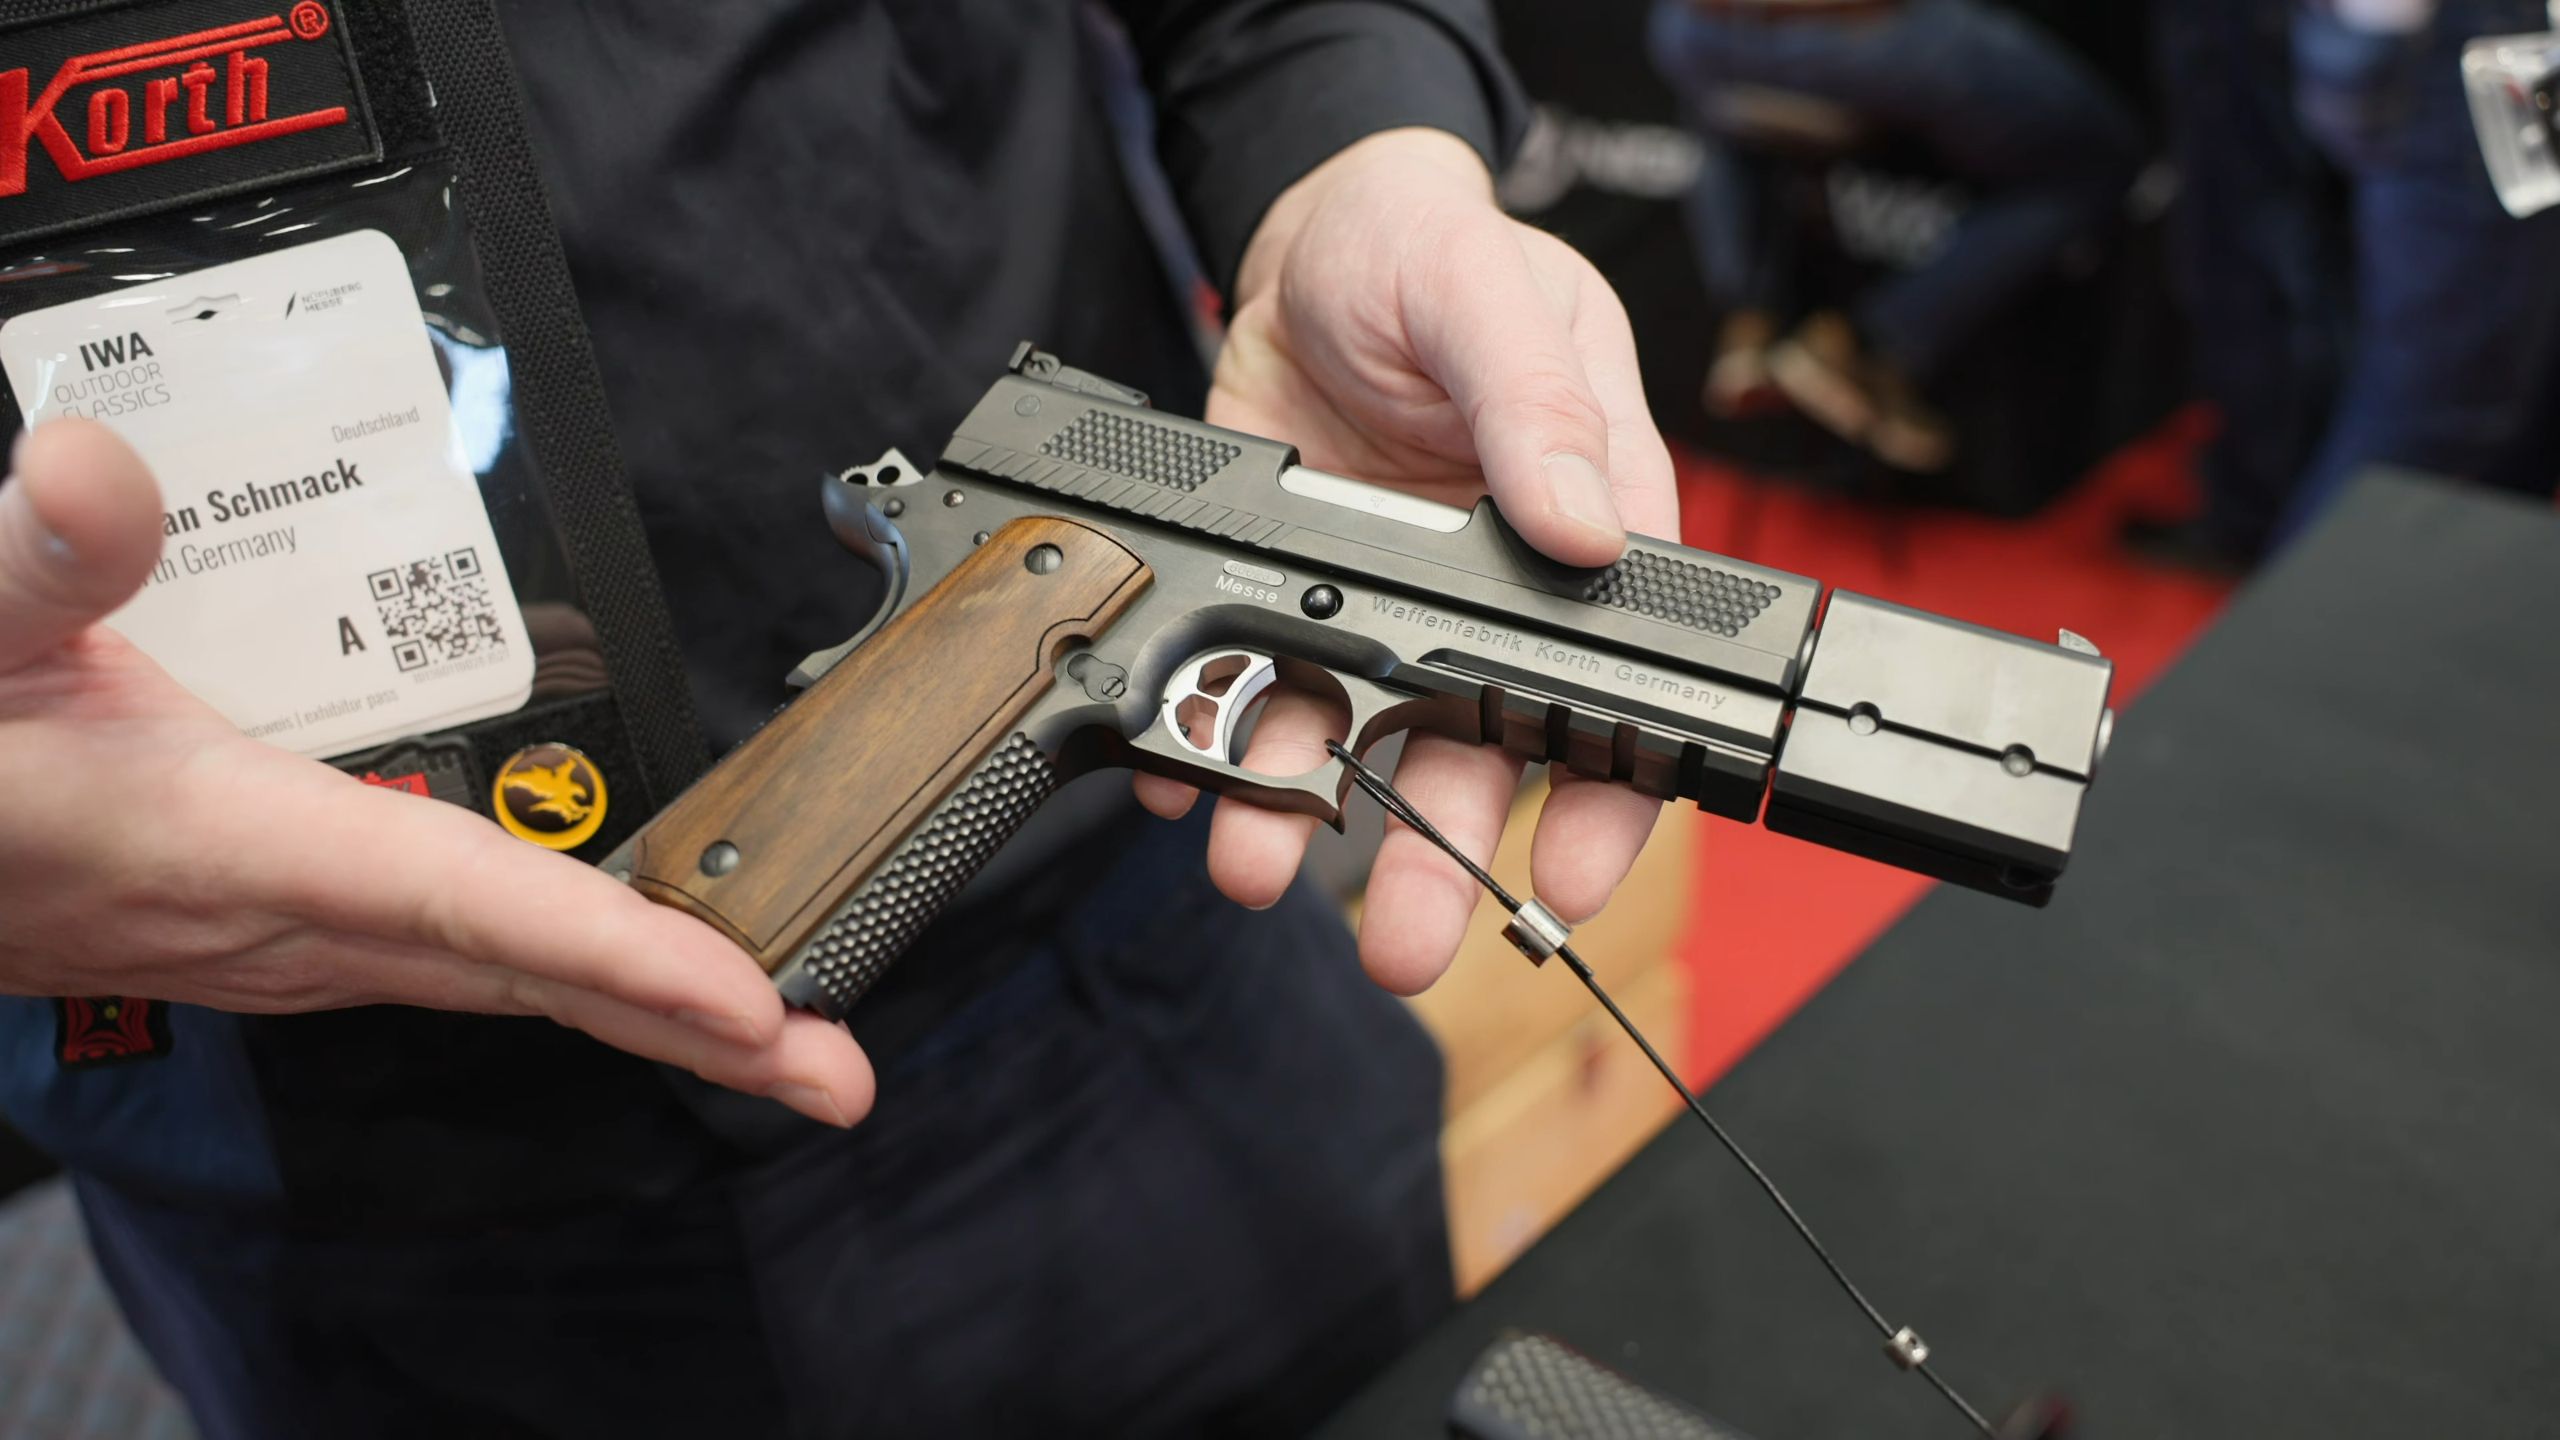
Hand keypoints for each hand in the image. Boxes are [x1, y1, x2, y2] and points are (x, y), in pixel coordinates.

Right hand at [0, 422, 872, 1125]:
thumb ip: (35, 562)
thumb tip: (97, 475)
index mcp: (240, 847)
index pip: (475, 909)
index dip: (622, 956)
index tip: (753, 1006)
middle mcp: (288, 920)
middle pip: (533, 979)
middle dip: (694, 1031)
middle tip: (838, 1075)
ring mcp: (289, 943)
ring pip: (506, 982)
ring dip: (645, 1012)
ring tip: (777, 1035)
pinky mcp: (279, 933)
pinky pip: (458, 965)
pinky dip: (563, 975)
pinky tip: (619, 973)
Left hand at [1131, 128, 1680, 994]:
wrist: (1304, 235)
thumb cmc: (1430, 248)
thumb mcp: (1489, 300)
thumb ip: (1535, 408)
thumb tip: (1585, 528)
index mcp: (1579, 531)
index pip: (1612, 690)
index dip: (1603, 796)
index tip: (1569, 877)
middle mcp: (1483, 595)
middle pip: (1479, 755)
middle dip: (1441, 863)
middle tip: (1406, 947)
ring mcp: (1376, 603)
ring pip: (1354, 743)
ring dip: (1305, 819)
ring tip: (1257, 867)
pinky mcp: (1278, 591)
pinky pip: (1246, 692)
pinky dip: (1202, 744)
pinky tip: (1174, 777)